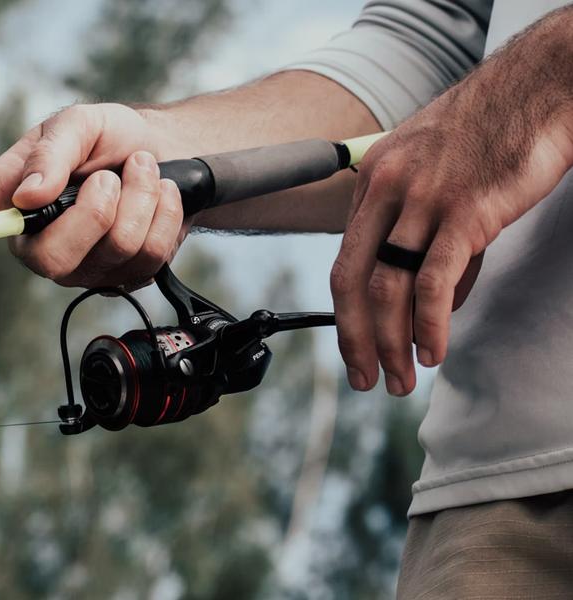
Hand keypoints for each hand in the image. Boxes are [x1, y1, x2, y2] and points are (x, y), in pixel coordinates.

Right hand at [0, 103, 191, 288]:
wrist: (168, 155)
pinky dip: (164, 214)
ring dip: (139, 201)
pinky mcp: (124, 277)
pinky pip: (148, 258)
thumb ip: (53, 153)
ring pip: (112, 252)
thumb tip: (28, 196)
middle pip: (51, 259)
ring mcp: (83, 266)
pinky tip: (160, 196)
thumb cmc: (109, 139)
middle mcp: (41, 241)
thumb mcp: (78, 124)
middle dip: (94, 212)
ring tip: (141, 172)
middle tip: (110, 177)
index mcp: (15, 200)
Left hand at [330, 60, 572, 395]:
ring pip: (386, 288)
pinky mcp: (464, 211)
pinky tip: (432, 352)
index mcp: (373, 180)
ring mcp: (422, 200)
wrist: (540, 86)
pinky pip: (432, 282)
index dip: (345, 314)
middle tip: (365, 380)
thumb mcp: (439, 178)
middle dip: (354, 340)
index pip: (345, 261)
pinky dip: (427, 325)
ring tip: (401, 379)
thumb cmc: (493, 131)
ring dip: (390, 344)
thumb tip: (431, 305)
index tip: (355, 348)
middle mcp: (387, 190)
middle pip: (350, 281)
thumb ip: (426, 239)